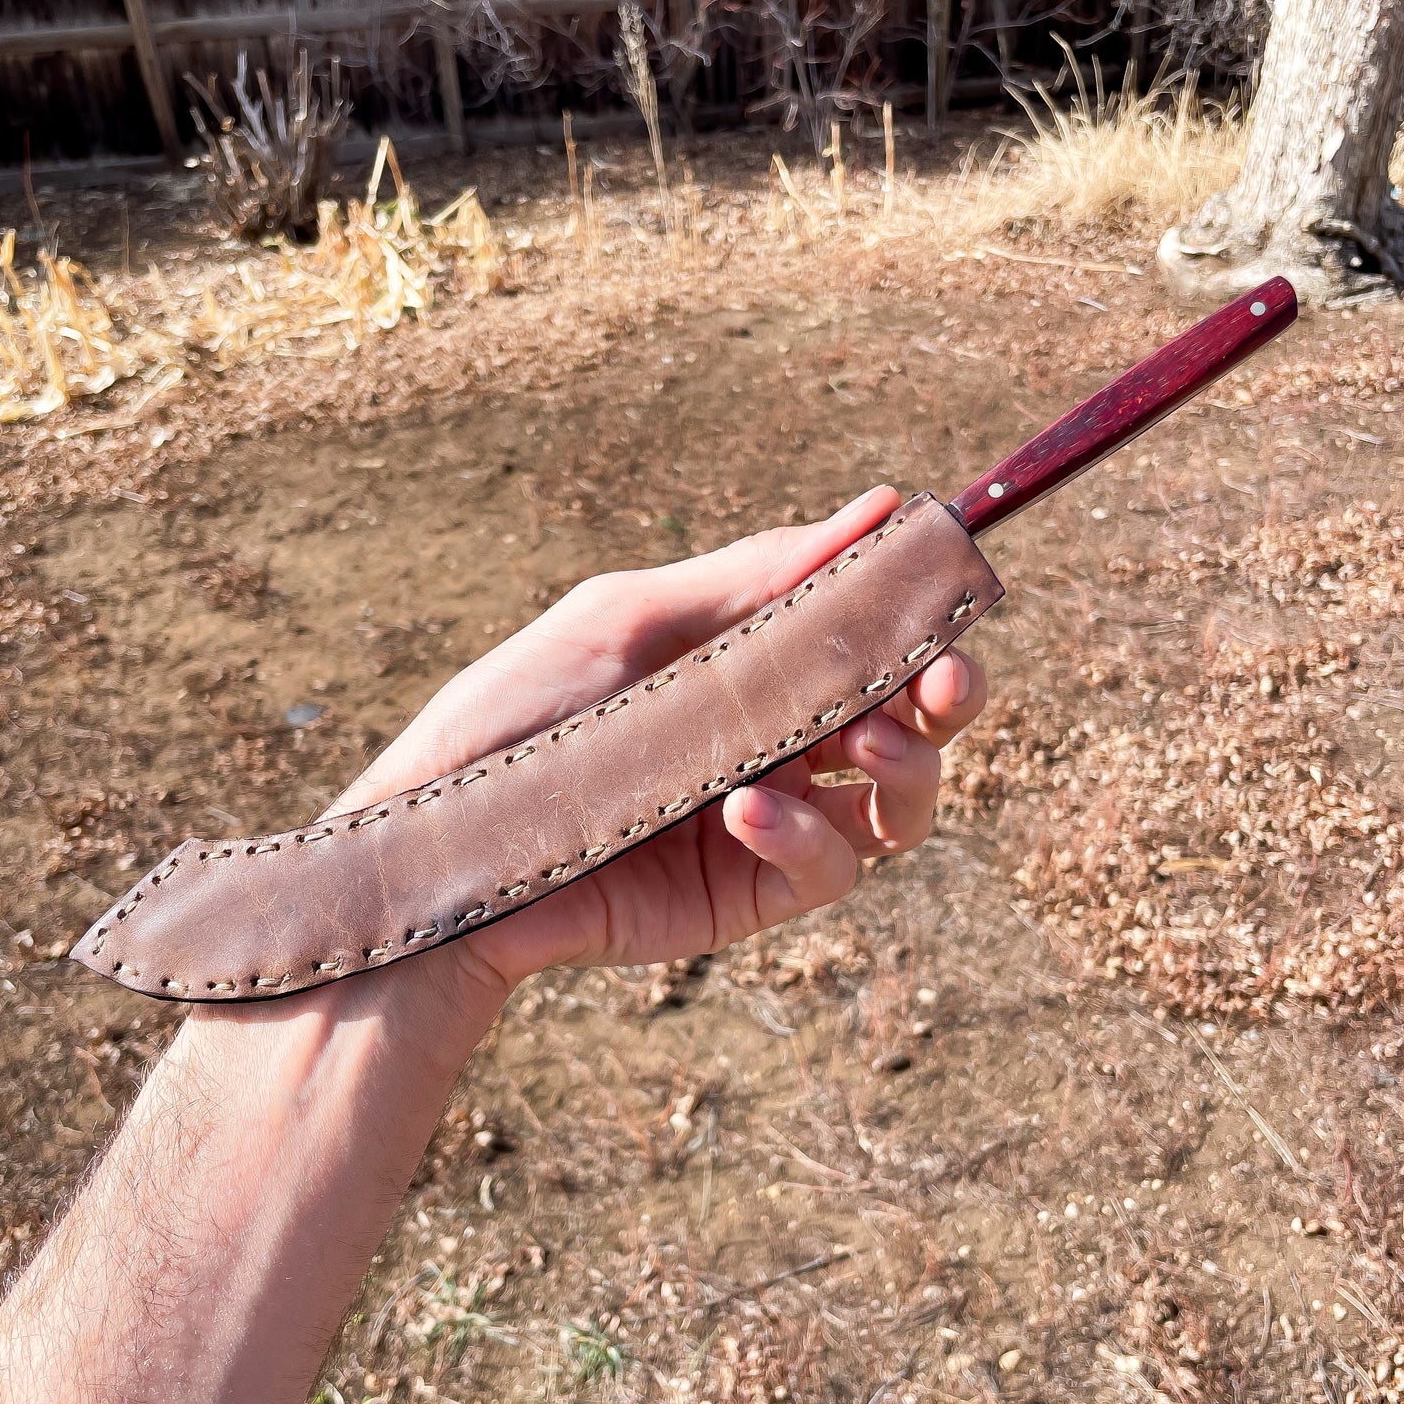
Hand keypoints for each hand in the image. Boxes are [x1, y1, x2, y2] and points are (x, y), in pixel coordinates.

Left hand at [336, 486, 987, 999]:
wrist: (449, 849)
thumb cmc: (520, 717)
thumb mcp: (632, 624)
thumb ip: (756, 580)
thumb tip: (877, 510)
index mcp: (756, 661)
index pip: (875, 636)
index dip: (929, 620)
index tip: (954, 598)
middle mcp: (780, 738)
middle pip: (914, 719)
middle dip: (948, 696)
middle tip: (945, 685)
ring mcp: (774, 819)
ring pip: (899, 802)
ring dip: (905, 769)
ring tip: (861, 748)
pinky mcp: (750, 893)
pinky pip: (830, 867)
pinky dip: (810, 837)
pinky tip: (747, 812)